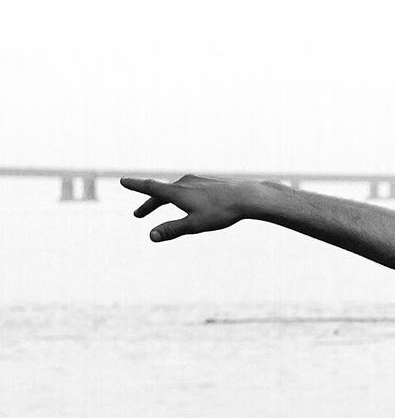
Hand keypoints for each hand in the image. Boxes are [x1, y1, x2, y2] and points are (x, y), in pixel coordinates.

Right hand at [121, 174, 262, 241]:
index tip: (122, 181)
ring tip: (162, 206)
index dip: (135, 186)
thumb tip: (151, 236)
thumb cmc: (221, 212)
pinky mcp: (209, 182)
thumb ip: (172, 229)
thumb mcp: (195, 224)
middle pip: (161, 193)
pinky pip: (189, 190)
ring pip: (176, 191)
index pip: (150, 188)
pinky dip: (181, 197)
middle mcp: (184, 182)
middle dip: (149, 204)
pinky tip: (190, 203)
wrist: (248, 197)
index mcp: (177, 192)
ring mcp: (197, 181)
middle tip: (138, 215)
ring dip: (165, 200)